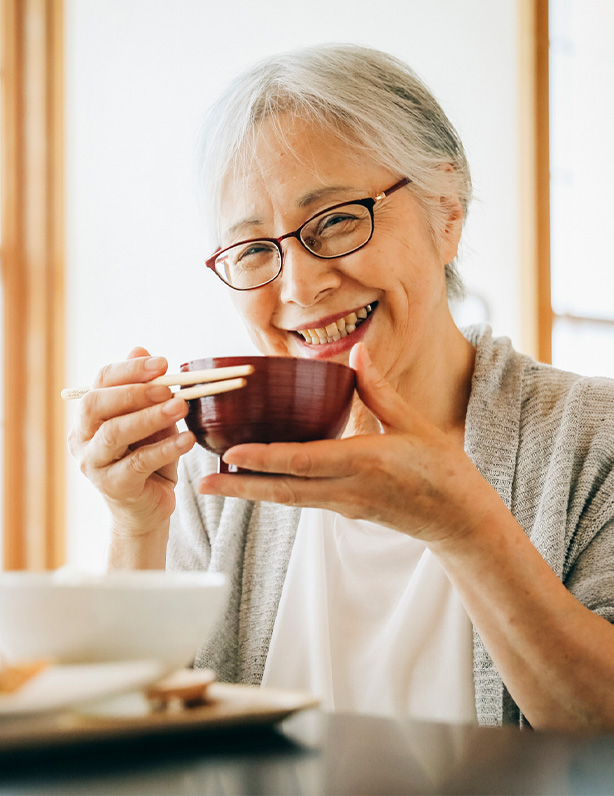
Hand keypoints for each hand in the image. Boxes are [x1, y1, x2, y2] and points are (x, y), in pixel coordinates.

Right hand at [68, 346, 195, 536]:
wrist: (149, 507)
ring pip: (115, 433)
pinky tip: (188, 439)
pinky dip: (165, 448)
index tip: (163, 363)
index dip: (130, 369)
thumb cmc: (150, 458)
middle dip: (135, 391)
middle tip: (169, 386)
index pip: (100, 382)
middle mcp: (82, 438)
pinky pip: (138, 463)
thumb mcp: (152, 420)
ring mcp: (93, 464)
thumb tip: (141, 348)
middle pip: (97, 405)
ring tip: (181, 406)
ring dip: (150, 417)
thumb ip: (147, 390)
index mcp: (89, 416)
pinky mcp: (113, 486)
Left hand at [198, 343, 494, 544]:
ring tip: (217, 485)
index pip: (305, 462)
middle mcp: (347, 489)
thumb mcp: (413, 423)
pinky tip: (257, 482)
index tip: (231, 454)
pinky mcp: (345, 511)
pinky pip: (303, 500)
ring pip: (289, 499)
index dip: (265, 459)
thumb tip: (354, 352)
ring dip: (251, 493)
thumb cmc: (441, 469)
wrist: (458, 519)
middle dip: (240, 489)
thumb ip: (378, 389)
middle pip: (283, 491)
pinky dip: (276, 491)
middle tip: (202, 485)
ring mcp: (344, 506)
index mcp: (365, 463)